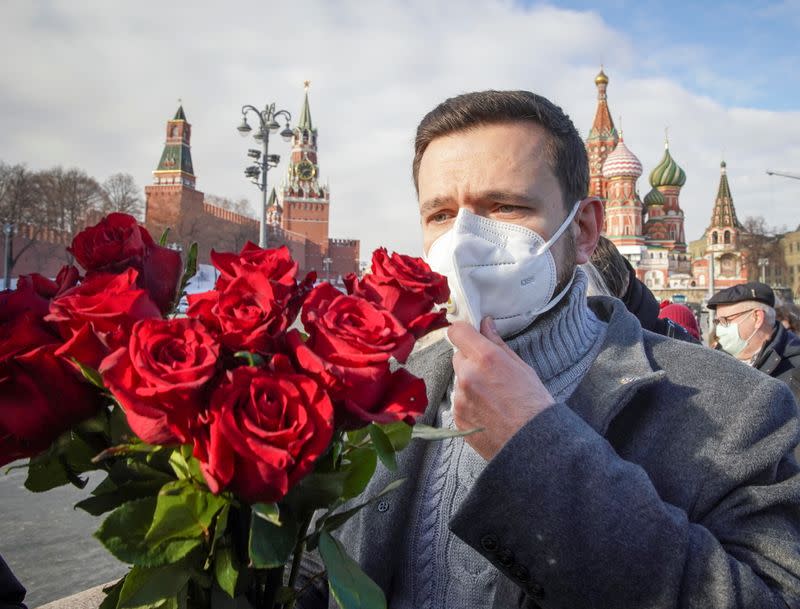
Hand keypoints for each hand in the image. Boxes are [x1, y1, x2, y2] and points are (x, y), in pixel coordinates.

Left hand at [448, 317, 555, 459]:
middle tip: (491, 373)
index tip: (470, 335)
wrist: (531, 443)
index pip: (457, 332)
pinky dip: (469, 403)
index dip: (464, 332)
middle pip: (458, 356)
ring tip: (494, 398)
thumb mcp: (521, 367)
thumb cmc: (533, 405)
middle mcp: (468, 375)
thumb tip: (486, 324)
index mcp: (485, 358)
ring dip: (470, 383)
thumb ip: (498, 344)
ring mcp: (460, 397)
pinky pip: (458, 401)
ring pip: (459, 380)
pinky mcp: (457, 416)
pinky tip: (488, 411)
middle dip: (471, 360)